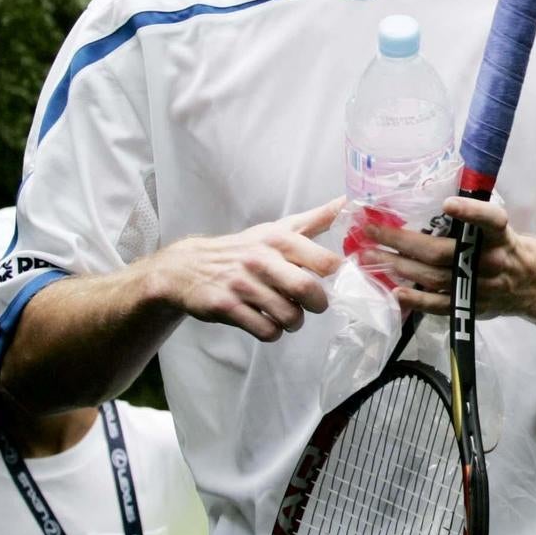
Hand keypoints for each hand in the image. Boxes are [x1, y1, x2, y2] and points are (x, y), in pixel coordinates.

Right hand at [154, 198, 341, 340]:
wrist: (188, 267)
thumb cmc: (244, 249)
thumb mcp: (278, 229)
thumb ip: (315, 219)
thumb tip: (347, 202)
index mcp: (279, 240)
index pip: (324, 261)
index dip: (336, 277)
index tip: (334, 281)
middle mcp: (261, 260)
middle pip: (306, 290)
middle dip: (318, 304)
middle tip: (314, 305)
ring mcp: (242, 284)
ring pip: (288, 315)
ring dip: (295, 322)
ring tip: (290, 316)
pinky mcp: (226, 307)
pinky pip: (265, 330)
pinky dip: (273, 333)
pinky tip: (269, 324)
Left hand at [360, 196, 535, 320]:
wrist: (531, 283)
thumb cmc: (505, 245)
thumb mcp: (499, 226)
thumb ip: (472, 214)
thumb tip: (432, 187)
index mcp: (501, 235)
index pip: (491, 220)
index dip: (471, 212)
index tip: (447, 204)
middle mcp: (492, 260)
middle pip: (442, 252)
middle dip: (401, 241)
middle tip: (370, 229)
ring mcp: (481, 287)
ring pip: (434, 277)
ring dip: (398, 266)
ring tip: (369, 255)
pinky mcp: (472, 307)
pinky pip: (440, 305)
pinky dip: (417, 299)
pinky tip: (394, 291)